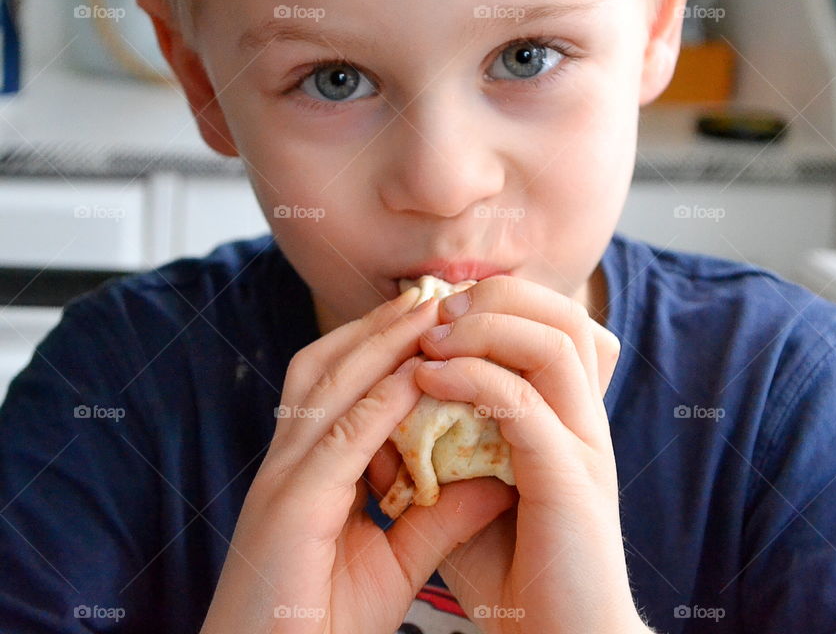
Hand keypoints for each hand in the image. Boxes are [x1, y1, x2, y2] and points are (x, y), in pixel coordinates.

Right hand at [200, 288, 515, 633]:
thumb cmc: (321, 624)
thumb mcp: (395, 560)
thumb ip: (441, 516)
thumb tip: (497, 478)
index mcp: (305, 471)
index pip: (336, 386)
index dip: (380, 346)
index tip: (432, 317)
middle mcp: (287, 463)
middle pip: (326, 366)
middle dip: (378, 325)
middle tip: (431, 291)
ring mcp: (282, 481)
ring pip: (327, 386)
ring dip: (378, 343)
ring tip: (427, 309)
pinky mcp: (290, 509)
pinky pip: (338, 440)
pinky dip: (376, 401)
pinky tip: (415, 375)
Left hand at [408, 276, 640, 632]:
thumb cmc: (513, 574)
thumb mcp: (469, 497)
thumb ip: (440, 450)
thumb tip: (389, 414)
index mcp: (567, 419)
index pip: (551, 325)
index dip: (495, 300)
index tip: (431, 305)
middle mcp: (585, 422)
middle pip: (561, 315)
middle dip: (493, 295)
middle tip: (433, 304)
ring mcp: (585, 447)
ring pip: (553, 342)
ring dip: (484, 324)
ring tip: (429, 334)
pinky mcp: (573, 481)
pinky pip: (525, 403)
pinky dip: (474, 378)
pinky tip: (427, 379)